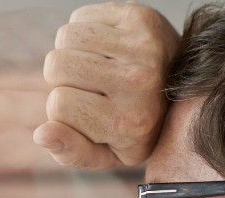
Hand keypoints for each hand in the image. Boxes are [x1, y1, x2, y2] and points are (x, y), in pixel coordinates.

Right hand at [34, 2, 178, 168]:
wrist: (183, 89)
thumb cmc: (136, 126)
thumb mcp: (106, 153)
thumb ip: (71, 152)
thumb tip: (42, 134)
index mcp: (127, 122)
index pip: (58, 104)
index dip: (62, 108)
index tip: (86, 111)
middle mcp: (138, 82)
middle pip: (57, 65)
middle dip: (62, 78)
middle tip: (88, 86)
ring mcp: (142, 46)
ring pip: (66, 37)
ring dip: (70, 51)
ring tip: (94, 65)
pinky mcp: (140, 17)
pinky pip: (80, 16)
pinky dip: (83, 31)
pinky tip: (104, 48)